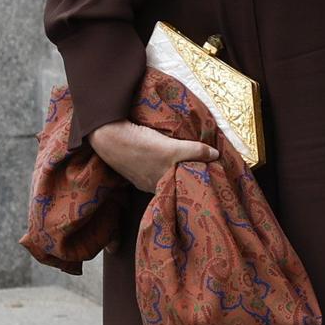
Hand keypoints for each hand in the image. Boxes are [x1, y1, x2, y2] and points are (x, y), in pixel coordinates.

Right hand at [87, 120, 218, 193]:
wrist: (109, 137)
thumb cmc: (140, 146)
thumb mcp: (170, 149)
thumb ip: (193, 152)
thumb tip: (215, 155)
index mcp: (158, 185)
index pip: (180, 188)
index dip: (193, 182)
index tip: (208, 175)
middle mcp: (149, 184)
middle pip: (173, 181)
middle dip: (186, 175)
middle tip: (203, 166)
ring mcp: (140, 176)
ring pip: (163, 173)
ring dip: (175, 167)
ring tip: (190, 158)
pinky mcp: (133, 164)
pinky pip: (153, 165)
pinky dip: (162, 161)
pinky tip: (168, 153)